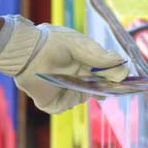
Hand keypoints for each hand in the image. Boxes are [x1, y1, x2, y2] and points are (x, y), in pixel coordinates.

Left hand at [0, 16, 127, 112]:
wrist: (26, 50)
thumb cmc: (53, 42)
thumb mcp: (78, 45)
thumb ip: (98, 55)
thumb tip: (122, 63)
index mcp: (89, 64)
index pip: (109, 73)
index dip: (116, 77)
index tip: (122, 78)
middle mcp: (81, 79)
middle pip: (100, 89)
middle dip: (104, 88)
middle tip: (105, 85)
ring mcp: (68, 91)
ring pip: (82, 97)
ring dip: (80, 90)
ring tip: (72, 78)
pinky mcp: (54, 102)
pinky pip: (65, 105)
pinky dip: (64, 98)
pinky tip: (58, 86)